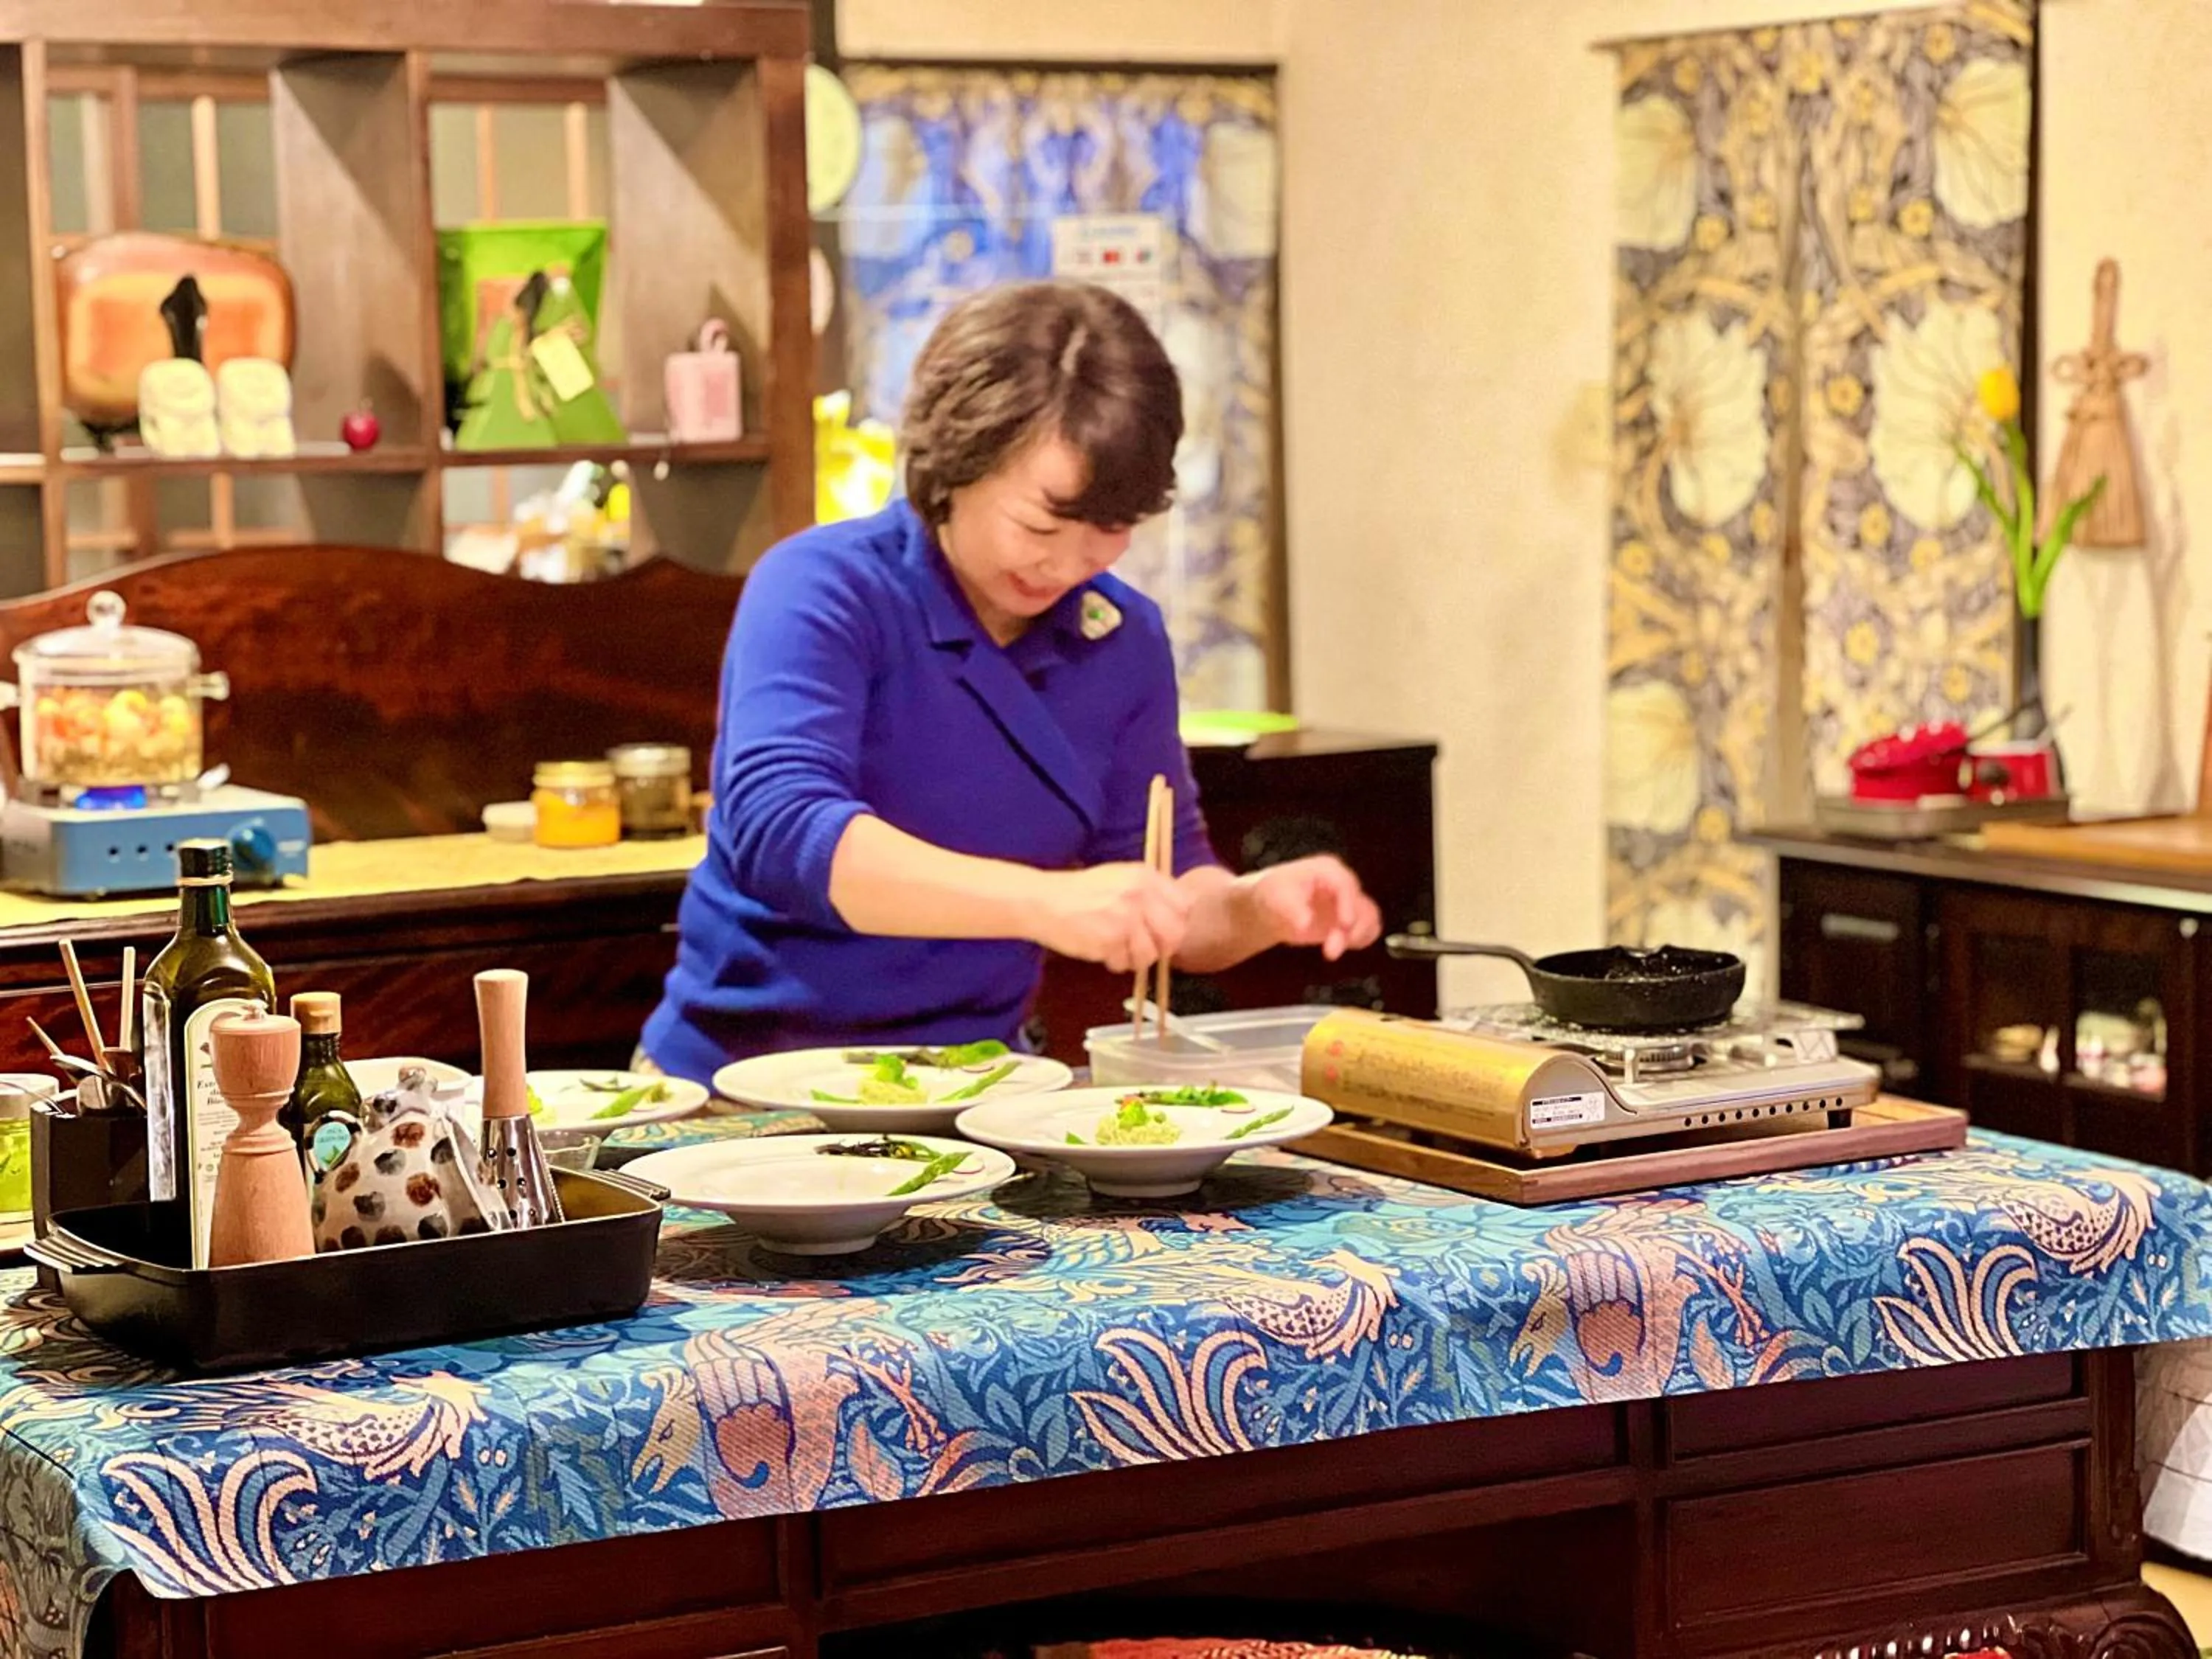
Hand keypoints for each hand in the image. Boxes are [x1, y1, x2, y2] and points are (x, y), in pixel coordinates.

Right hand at [1024, 862, 1192, 973]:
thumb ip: (1150, 891)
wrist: (1044, 901)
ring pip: (1151, 953)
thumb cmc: (1079, 891)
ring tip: (1119, 949)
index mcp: (1144, 876)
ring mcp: (1125, 918)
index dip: (1178, 922)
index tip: (1166, 929)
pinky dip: (1115, 962)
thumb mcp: (1120, 877)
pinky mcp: (1110, 940)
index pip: (1184, 905)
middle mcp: (1139, 895)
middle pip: (1174, 933)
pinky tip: (1103, 950)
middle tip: (1148, 948)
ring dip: (1136, 958)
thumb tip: (1180, 911)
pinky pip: (1125, 963)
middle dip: (1163, 946)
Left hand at [1242, 856, 1382, 960]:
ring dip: (1356, 937)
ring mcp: (1349, 902)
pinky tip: (1344, 947)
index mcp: (1328, 870)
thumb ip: (1292, 910)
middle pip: (1361, 904)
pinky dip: (1361, 940)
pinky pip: (1367, 929)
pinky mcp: (1349, 919)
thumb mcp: (1278, 898)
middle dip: (1350, 929)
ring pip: (1369, 918)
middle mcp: (1344, 884)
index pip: (1345, 885)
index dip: (1349, 905)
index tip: (1345, 925)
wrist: (1271, 907)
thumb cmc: (1275, 894)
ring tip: (1332, 951)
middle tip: (1331, 950)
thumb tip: (1306, 924)